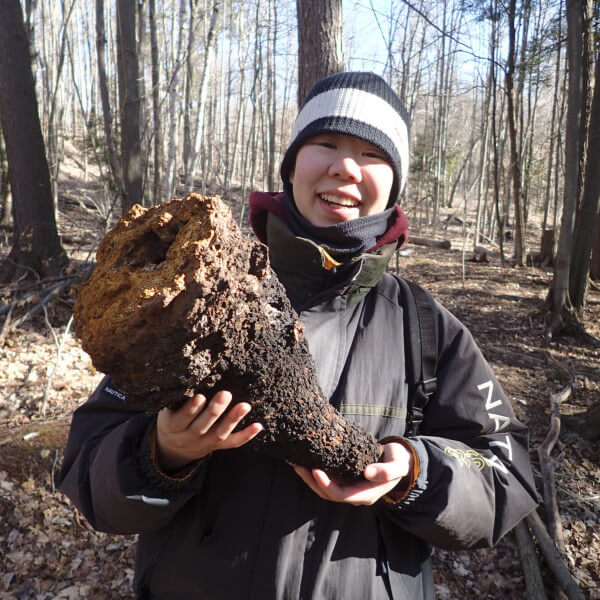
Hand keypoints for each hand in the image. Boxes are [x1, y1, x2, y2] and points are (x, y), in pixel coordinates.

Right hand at [156, 391, 262, 472]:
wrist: (171, 447)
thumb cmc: (170, 417)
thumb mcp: (165, 408)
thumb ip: (175, 397)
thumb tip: (188, 372)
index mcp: (172, 427)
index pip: (180, 420)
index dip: (189, 410)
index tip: (200, 396)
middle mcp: (188, 438)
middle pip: (201, 426)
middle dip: (214, 411)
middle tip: (226, 394)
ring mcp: (203, 444)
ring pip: (219, 434)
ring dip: (233, 420)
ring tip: (245, 406)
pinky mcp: (216, 446)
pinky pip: (232, 443)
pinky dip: (246, 435)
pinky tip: (258, 425)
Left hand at [290, 442, 412, 505]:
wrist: (399, 461)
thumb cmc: (398, 462)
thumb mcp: (398, 466)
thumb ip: (386, 471)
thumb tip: (367, 473)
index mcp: (366, 495)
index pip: (340, 494)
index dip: (326, 484)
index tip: (315, 470)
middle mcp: (354, 494)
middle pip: (327, 492)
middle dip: (310, 480)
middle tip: (297, 465)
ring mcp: (348, 487)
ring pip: (323, 487)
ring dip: (308, 476)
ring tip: (295, 462)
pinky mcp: (344, 477)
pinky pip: (326, 477)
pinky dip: (314, 471)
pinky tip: (304, 459)